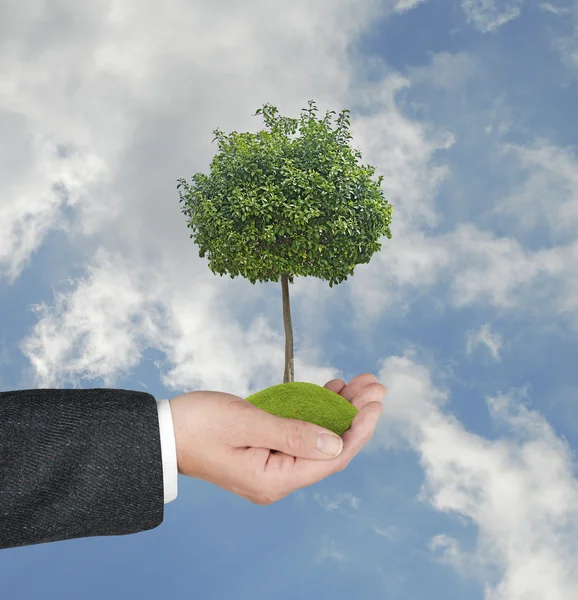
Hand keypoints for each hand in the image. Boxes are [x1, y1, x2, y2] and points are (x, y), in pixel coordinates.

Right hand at [168, 373, 385, 504]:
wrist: (162, 432)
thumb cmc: (197, 425)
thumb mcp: (246, 423)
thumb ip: (293, 434)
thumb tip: (338, 443)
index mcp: (274, 479)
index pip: (331, 457)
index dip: (358, 429)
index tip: (375, 402)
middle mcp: (278, 478)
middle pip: (329, 448)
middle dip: (354, 415)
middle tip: (374, 385)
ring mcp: (272, 465)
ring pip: (317, 438)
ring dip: (339, 410)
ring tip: (359, 383)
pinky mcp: (265, 451)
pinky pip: (300, 433)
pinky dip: (316, 411)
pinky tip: (331, 390)